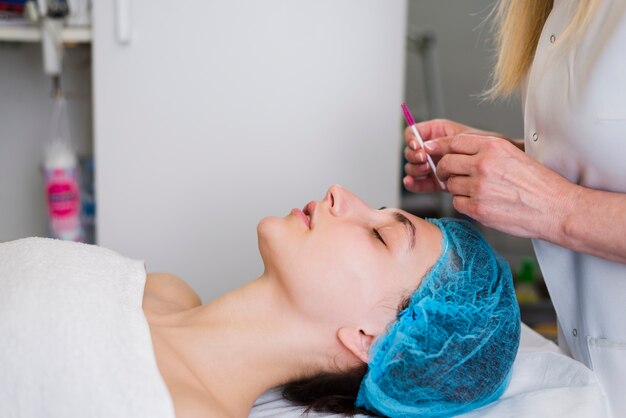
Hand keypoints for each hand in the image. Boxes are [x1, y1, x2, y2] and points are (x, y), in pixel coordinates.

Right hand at [403, 119, 504, 192]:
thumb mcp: (469, 139)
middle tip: (424, 159)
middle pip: (410, 151)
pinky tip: (412, 182)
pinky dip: (413, 183)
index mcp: (438, 132)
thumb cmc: (492, 150)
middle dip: (414, 155)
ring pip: (413, 167)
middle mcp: (433, 148)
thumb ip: (446, 141)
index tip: (417, 146)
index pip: (413, 132)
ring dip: (415, 169)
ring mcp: (433, 165)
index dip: (412, 139)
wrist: (503, 170)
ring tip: (428, 170)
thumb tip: (425, 145)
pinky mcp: (435, 181)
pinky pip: (419, 182)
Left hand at [427, 134, 574, 238]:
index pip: (453, 142)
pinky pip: (457, 203)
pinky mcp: (477, 208)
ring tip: (478, 191)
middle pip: (445, 163)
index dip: (439, 146)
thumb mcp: (512, 154)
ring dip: (458, 188)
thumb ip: (483, 150)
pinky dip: (465, 204)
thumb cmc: (536, 183)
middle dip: (444, 170)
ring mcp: (479, 187)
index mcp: (493, 146)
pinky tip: (482, 203)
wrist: (555, 208)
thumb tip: (451, 149)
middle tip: (450, 175)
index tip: (431, 150)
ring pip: (450, 185)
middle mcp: (483, 164)